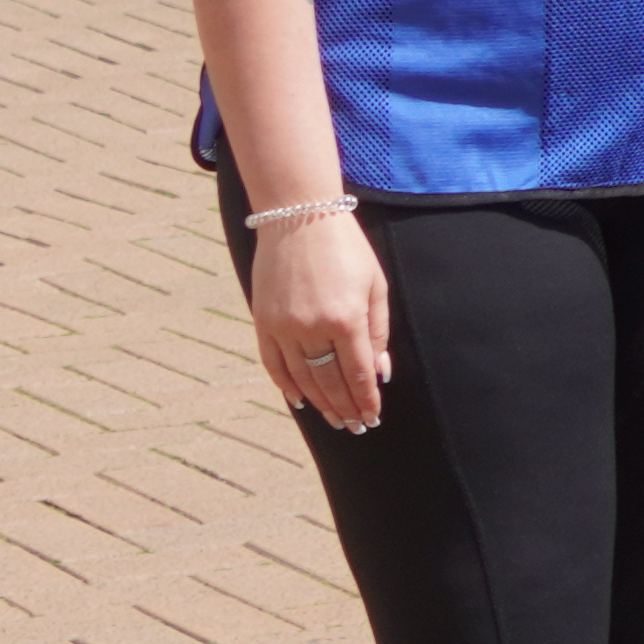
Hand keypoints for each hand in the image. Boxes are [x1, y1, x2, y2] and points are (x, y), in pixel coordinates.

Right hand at [246, 207, 390, 434]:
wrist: (299, 218)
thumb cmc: (346, 249)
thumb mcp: (375, 285)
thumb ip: (378, 331)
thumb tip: (380, 372)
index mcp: (345, 319)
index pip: (357, 373)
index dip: (366, 399)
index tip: (372, 416)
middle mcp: (311, 328)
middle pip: (330, 381)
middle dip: (345, 407)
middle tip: (356, 426)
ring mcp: (283, 326)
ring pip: (301, 378)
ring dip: (320, 403)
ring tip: (334, 419)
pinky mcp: (263, 321)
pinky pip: (273, 363)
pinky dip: (286, 385)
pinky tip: (300, 400)